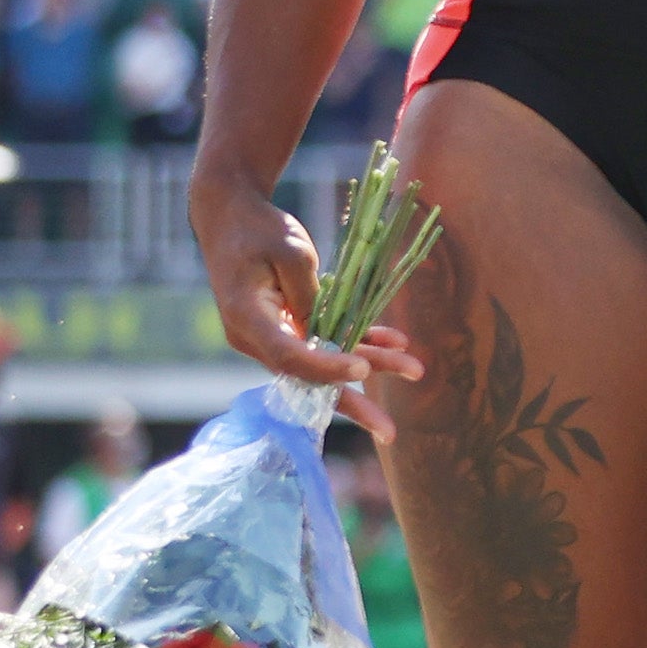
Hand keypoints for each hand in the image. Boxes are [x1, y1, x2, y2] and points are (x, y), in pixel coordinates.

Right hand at [194, 191, 424, 441]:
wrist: (231, 216)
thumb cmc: (258, 229)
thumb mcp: (291, 252)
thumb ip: (312, 295)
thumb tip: (333, 334)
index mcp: (247, 319)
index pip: (290, 357)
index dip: (327, 368)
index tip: (363, 370)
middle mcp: (256, 338)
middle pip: (307, 376)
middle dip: (352, 401)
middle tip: (391, 431)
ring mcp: (271, 335)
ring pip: (323, 362)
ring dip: (369, 365)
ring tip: (415, 369)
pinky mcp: (287, 326)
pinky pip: (324, 343)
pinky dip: (359, 342)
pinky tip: (395, 341)